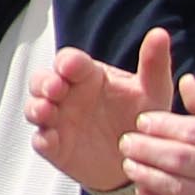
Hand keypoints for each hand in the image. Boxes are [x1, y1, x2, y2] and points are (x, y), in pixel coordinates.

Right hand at [28, 28, 177, 194]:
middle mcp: (69, 95)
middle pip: (42, 80)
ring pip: (35, 107)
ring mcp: (60, 121)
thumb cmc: (143, 119)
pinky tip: (50, 139)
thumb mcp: (153, 91)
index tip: (71, 67)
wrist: (141, 161)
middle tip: (54, 88)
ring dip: (36, 107)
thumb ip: (154, 63)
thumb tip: (160, 34)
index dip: (67, 62)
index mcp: (89, 76)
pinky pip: (41, 140)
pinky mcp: (57, 147)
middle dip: (44, 82)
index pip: (69, 60)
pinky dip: (42, 139)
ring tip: (47, 111)